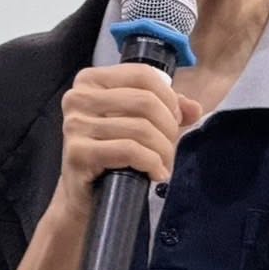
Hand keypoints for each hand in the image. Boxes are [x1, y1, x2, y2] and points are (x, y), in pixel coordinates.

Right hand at [49, 64, 203, 225]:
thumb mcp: (139, 122)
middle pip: (145, 101)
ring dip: (162, 150)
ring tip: (163, 163)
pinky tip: (155, 173)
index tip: (174, 118)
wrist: (86, 195)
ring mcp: (75, 125)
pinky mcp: (78, 153)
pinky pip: (129, 150)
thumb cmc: (113, 153)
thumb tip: (193, 108)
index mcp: (91, 80)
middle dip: (168, 127)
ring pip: (140, 128)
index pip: (142, 75)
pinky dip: (151, 163)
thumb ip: (167, 108)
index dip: (168, 97)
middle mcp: (78, 97)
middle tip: (169, 145)